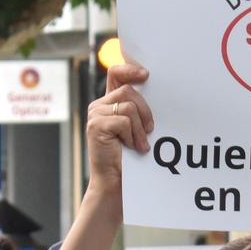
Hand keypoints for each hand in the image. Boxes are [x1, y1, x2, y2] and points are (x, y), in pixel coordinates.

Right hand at [85, 62, 152, 187]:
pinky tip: (132, 147)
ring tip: (140, 144)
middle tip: (150, 130)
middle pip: (128, 91)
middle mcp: (99, 105)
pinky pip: (124, 121)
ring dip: (140, 128)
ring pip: (128, 106)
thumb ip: (137, 109)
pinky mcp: (96, 126)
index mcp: (108, 102)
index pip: (115, 73)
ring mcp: (95, 114)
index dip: (130, 69)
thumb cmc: (129, 156)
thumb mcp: (135, 127)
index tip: (146, 74)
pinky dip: (132, 135)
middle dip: (145, 110)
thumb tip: (155, 89)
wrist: (115, 180)